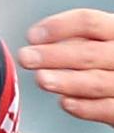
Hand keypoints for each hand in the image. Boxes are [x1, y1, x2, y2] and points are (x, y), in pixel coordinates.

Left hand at [18, 8, 113, 126]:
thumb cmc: (107, 59)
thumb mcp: (98, 41)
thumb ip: (75, 40)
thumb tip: (36, 43)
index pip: (89, 22)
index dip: (58, 27)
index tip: (32, 36)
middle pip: (89, 53)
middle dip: (54, 55)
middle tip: (26, 58)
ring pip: (98, 82)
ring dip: (67, 81)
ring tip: (42, 79)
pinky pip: (109, 109)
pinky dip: (87, 107)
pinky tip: (66, 102)